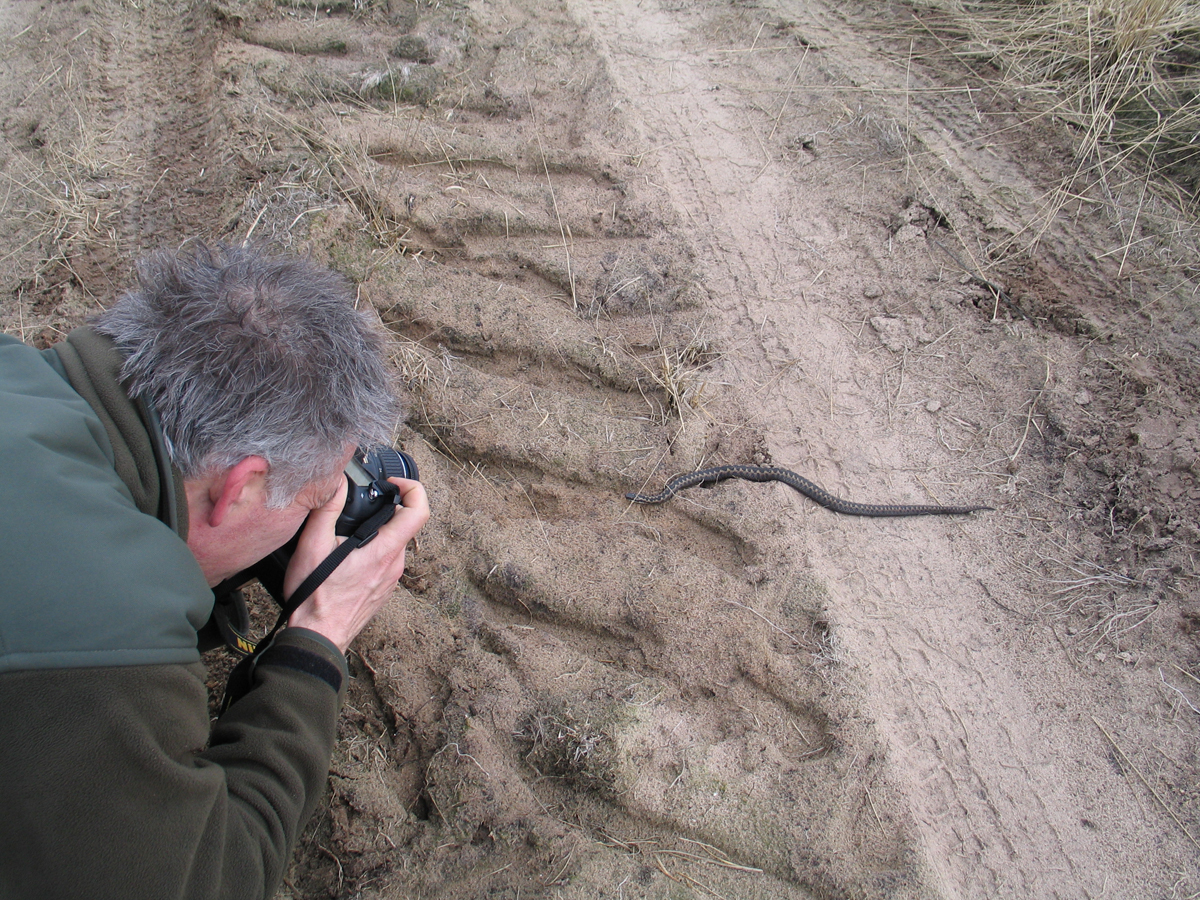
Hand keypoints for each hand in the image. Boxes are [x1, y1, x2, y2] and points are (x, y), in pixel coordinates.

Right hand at [285, 478, 428, 653]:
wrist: (317, 637)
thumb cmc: (315, 597)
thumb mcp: (312, 545)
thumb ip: (326, 509)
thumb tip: (335, 482)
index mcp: (384, 550)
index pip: (420, 511)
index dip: (412, 489)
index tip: (392, 485)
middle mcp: (395, 565)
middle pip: (403, 526)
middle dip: (384, 511)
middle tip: (359, 509)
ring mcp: (391, 580)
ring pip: (393, 544)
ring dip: (377, 533)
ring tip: (348, 535)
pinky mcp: (384, 590)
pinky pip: (386, 562)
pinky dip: (373, 552)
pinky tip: (348, 558)